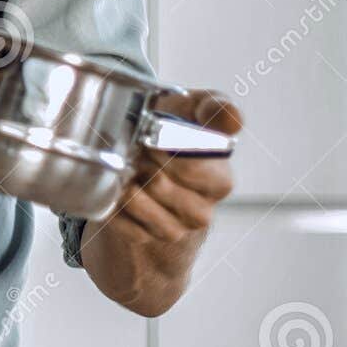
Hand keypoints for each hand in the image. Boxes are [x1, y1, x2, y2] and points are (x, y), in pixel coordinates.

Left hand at [109, 90, 242, 242]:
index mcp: (220, 181)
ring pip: (139, 204)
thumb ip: (216, 109)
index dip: (164, 149)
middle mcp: (202, 211)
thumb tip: (232, 119)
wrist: (152, 151)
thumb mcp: (198, 108)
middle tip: (134, 147)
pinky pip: (122, 222)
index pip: (191, 169)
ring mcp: (175, 228)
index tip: (151, 136)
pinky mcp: (148, 238)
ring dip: (124, 180)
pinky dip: (114, 202)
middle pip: (159, 185)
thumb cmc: (179, 126)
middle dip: (141, 161)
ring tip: (124, 164)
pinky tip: (116, 186)